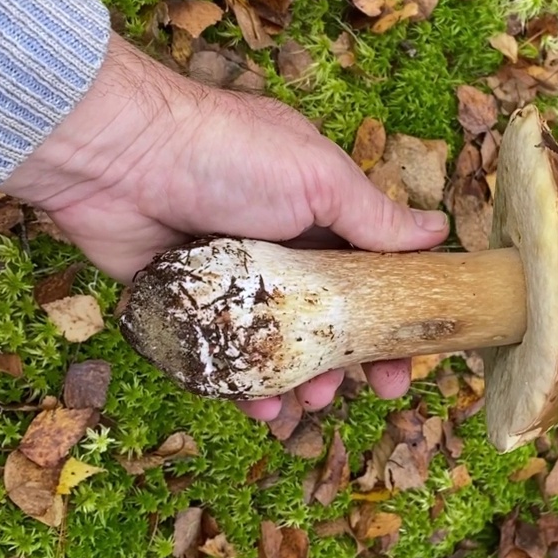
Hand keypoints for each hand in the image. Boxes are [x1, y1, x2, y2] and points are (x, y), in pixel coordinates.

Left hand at [0, 33, 450, 420]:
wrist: (119, 156)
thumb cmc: (228, 154)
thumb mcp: (318, 178)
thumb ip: (374, 217)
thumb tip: (438, 232)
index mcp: (315, 211)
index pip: (368, 273)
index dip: (391, 317)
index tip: (409, 358)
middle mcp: (277, 246)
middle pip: (324, 319)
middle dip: (348, 360)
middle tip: (369, 393)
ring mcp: (228, 279)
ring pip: (273, 346)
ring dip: (296, 380)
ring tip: (305, 403)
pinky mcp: (182, 305)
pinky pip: (219, 356)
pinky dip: (239, 385)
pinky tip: (255, 403)